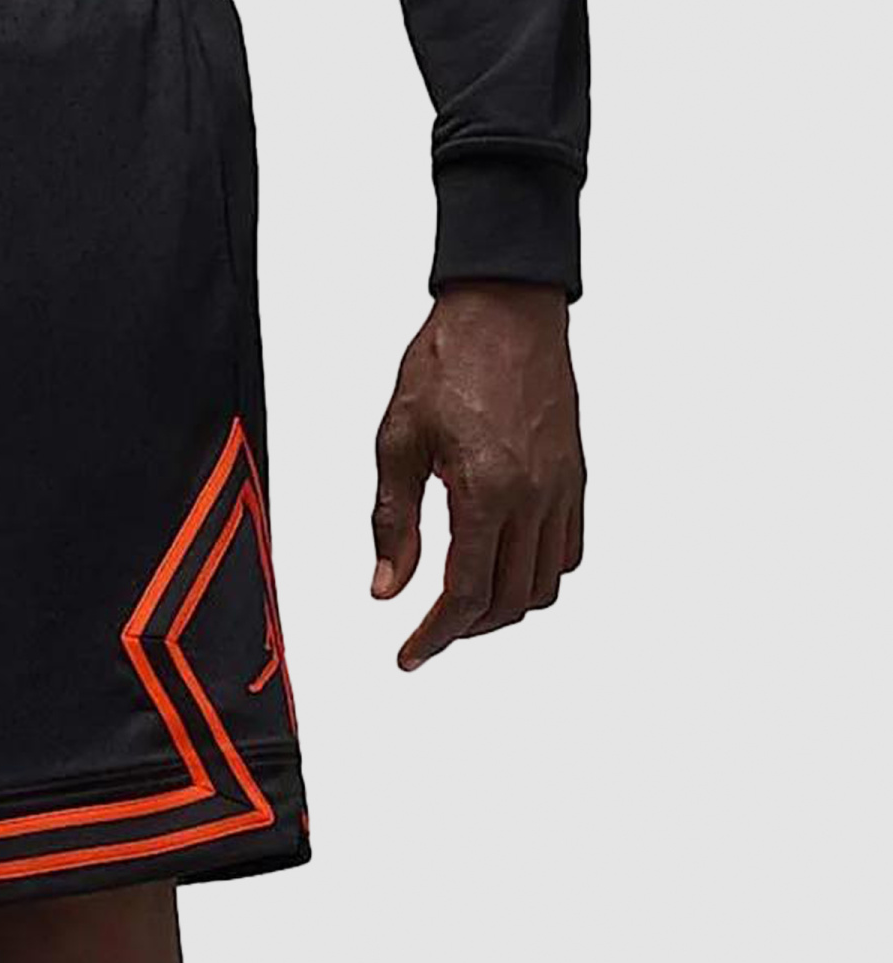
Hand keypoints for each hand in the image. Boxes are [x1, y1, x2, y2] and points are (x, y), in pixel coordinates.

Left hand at [370, 284, 584, 671]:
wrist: (506, 307)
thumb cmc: (449, 361)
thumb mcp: (398, 441)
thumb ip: (393, 522)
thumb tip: (387, 589)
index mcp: (487, 491)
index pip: (465, 595)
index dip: (435, 637)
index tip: (410, 655)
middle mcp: (535, 497)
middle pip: (507, 601)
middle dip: (465, 630)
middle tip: (428, 635)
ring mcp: (562, 488)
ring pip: (544, 585)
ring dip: (503, 608)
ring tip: (463, 608)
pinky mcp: (575, 476)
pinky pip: (569, 550)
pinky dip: (537, 576)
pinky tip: (503, 567)